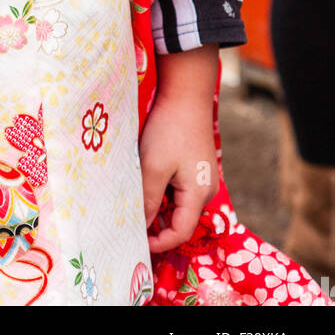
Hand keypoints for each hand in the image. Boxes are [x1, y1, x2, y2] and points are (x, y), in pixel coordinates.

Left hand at [140, 44, 219, 254]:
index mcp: (199, 194)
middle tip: (130, 223)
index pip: (181, 232)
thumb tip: (141, 225)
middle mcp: (205, 189)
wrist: (185, 92)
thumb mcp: (153, 166)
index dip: (160, 242)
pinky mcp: (194, 164)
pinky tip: (143, 181)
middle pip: (180, 219)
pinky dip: (161, 190)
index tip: (136, 241)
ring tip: (133, 201)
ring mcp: (201, 176)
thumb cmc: (169, 129)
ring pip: (177, 202)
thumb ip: (147, 198)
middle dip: (156, 224)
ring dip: (156, 205)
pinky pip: (177, 187)